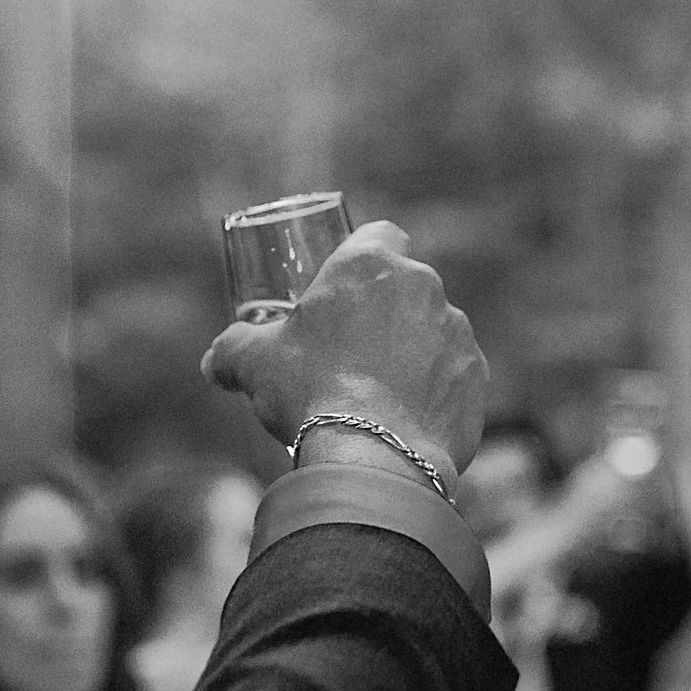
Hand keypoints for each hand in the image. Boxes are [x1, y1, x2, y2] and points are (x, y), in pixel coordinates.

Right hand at [204, 221, 486, 478]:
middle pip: (405, 287)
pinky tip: (406, 419)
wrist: (375, 455)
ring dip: (412, 351)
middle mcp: (424, 286)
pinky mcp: (477, 377)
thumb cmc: (310, 393)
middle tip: (351, 349)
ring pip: (432, 331)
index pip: (379, 235)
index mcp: (369, 265)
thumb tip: (214, 362)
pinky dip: (434, 391)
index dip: (363, 257)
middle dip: (383, 311)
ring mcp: (457, 331)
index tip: (345, 287)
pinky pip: (453, 375)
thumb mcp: (254, 364)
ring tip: (378, 394)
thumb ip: (232, 351)